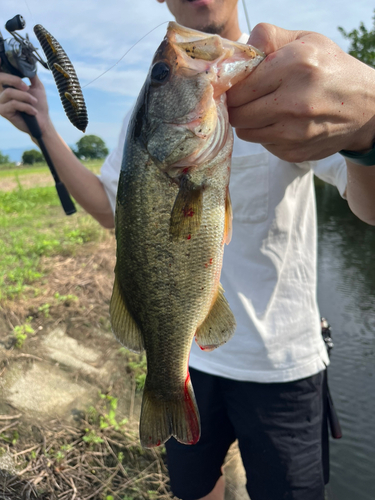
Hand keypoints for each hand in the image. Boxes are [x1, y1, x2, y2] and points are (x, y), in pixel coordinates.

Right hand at [0, 69, 50, 135]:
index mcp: (7, 84)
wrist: (42, 122)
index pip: (0, 73)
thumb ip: (31, 75)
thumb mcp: (36, 87)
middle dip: (14, 80)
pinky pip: (14, 104)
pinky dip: (26, 107)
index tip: (0, 57)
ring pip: (9, 93)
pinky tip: (33, 111)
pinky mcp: (3, 111)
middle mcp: (1, 91)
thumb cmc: (38, 105)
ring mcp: (0, 101)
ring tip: (34, 102)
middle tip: (27, 87)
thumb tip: (29, 63)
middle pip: (0, 78)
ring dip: (25, 97)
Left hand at [227, 23, 374, 162]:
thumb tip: (238, 50)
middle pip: (238, 113)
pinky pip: (263, 145)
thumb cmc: (329, 69)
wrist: (365, 108)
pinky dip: (267, 135)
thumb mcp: (305, 41)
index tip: (240, 85)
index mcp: (295, 66)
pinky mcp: (294, 152)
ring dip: (251, 122)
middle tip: (250, 99)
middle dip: (239, 106)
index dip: (234, 87)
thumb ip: (268, 38)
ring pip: (246, 132)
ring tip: (268, 109)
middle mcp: (294, 102)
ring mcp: (294, 132)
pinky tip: (283, 124)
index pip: (239, 87)